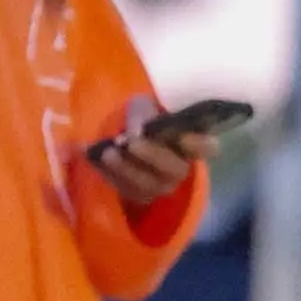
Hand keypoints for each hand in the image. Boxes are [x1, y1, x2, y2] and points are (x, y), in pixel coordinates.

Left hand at [90, 98, 215, 207]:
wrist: (123, 139)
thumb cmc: (143, 118)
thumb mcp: (144, 105)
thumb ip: (142, 113)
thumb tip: (135, 131)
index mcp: (191, 142)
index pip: (208, 148)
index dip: (198, 144)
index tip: (182, 135)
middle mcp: (181, 167)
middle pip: (175, 169)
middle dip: (152, 156)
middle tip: (130, 141)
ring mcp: (162, 185)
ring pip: (149, 184)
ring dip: (127, 169)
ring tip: (107, 152)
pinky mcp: (140, 195)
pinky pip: (126, 189)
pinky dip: (108, 174)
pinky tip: (92, 158)